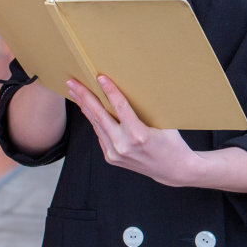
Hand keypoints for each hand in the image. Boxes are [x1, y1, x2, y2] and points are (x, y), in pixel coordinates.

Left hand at [67, 75, 198, 186]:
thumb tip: (132, 89)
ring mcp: (115, 153)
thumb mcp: (164, 123)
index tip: (99, 77)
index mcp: (138, 135)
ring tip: (75, 92)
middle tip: (73, 82)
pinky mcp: (111, 158)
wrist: (173, 170)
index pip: (119, 107)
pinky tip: (88, 109)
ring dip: (84, 107)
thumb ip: (146, 110)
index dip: (109, 90)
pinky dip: (94, 120)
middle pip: (99, 115)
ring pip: (96, 125)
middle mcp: (123, 145)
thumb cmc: (172, 143)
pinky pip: (100, 134)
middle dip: (84, 96)